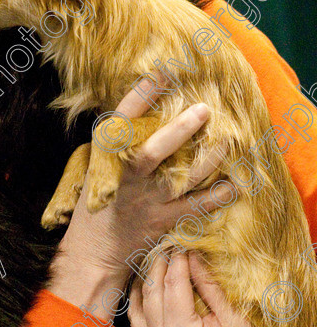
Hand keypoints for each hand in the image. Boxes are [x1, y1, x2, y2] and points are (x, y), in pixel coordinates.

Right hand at [48, 76, 230, 319]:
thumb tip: (145, 105)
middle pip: (150, 153)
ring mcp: (145, 203)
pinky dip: (216, 196)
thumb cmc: (98, 203)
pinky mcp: (162, 223)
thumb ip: (119, 142)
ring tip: (228, 141)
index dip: (140, 96)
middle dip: (179, 131)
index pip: (120, 122)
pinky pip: (194, 207)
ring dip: (207, 160)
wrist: (93, 252)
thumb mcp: (98, 167)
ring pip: (178, 179)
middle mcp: (125, 180)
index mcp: (106, 158)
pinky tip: (234, 184)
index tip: (162, 74)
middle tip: (205, 110)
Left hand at [129, 250, 296, 326]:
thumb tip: (192, 256)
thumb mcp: (232, 318)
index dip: (176, 262)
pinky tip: (146, 302)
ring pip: (137, 315)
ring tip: (149, 271)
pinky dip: (140, 316)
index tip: (180, 247)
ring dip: (142, 290)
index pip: (173, 285)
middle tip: (163, 252)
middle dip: (157, 270)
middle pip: (152, 296)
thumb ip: (207, 285)